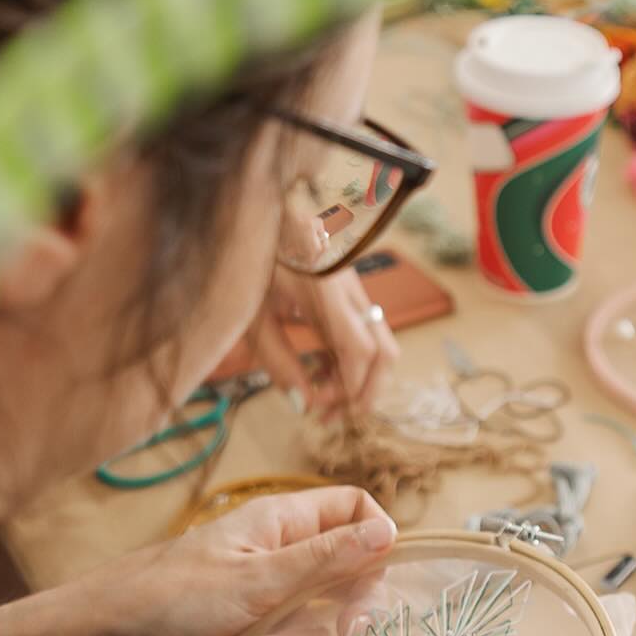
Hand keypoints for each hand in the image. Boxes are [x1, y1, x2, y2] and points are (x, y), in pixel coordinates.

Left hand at [0, 489, 396, 635]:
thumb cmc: (173, 596)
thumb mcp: (258, 577)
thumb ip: (326, 559)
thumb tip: (388, 532)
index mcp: (283, 524)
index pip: (354, 511)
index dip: (375, 538)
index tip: (377, 575)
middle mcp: (282, 559)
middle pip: (349, 578)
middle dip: (343, 613)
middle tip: (342, 632)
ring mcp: (269, 604)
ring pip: (320, 628)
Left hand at [236, 265, 399, 419]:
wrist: (259, 218)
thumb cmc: (249, 261)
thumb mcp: (253, 315)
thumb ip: (278, 361)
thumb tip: (302, 404)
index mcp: (326, 291)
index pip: (361, 351)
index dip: (346, 388)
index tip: (315, 405)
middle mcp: (350, 290)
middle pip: (385, 352)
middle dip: (365, 393)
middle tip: (331, 417)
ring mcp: (353, 290)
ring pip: (380, 345)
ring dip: (359, 380)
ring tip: (321, 398)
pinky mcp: (348, 293)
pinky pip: (364, 334)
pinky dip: (350, 361)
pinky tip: (321, 373)